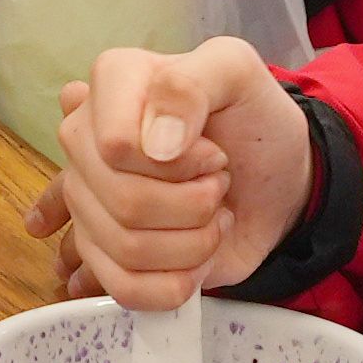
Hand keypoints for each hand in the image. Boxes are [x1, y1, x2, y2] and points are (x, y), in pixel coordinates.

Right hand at [55, 40, 313, 306]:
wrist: (277, 181)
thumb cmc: (254, 122)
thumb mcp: (237, 74)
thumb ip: (191, 84)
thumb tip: (154, 145)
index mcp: (112, 85)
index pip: (116, 146)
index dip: (178, 163)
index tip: (214, 152)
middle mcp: (86, 141)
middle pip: (122, 202)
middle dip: (195, 204)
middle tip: (218, 184)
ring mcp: (87, 201)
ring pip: (126, 249)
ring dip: (193, 242)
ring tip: (210, 215)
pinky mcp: (103, 253)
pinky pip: (124, 288)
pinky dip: (176, 282)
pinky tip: (191, 258)